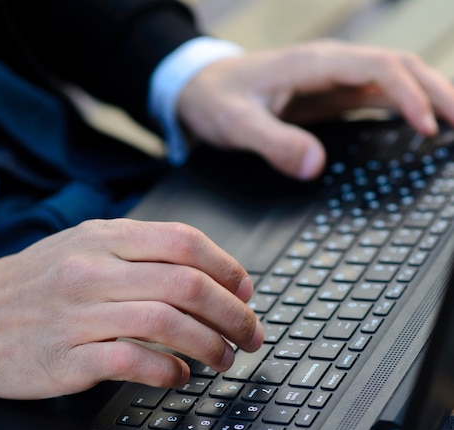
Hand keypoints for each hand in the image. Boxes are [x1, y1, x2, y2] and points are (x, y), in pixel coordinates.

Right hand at [0, 219, 263, 399]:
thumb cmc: (35, 285)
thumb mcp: (83, 248)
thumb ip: (140, 254)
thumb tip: (207, 275)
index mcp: (102, 236)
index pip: (183, 242)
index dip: (227, 268)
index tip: (245, 291)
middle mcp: (92, 269)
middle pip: (186, 284)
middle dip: (233, 313)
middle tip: (250, 334)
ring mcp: (78, 314)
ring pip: (167, 324)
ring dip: (210, 345)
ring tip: (223, 359)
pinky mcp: (66, 358)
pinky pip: (134, 362)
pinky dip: (168, 372)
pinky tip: (178, 377)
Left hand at [178, 39, 453, 179]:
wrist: (199, 88)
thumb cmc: (216, 99)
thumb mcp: (236, 124)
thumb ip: (273, 143)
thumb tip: (315, 167)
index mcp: (313, 63)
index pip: (378, 69)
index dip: (408, 96)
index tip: (426, 128)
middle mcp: (330, 65)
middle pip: (400, 67)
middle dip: (438, 91)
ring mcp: (332, 79)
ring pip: (395, 79)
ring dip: (429, 96)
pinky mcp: (329, 95)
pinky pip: (377, 96)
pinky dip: (405, 107)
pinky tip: (420, 125)